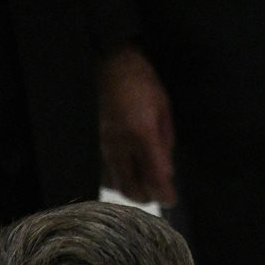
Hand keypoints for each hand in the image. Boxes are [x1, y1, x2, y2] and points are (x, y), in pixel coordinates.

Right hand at [99, 45, 176, 203]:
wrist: (109, 65)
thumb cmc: (141, 82)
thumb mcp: (163, 108)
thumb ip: (166, 142)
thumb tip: (167, 170)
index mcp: (142, 133)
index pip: (154, 174)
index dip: (164, 192)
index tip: (171, 199)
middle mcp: (119, 144)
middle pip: (131, 186)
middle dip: (147, 196)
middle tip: (159, 193)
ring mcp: (102, 145)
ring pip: (114, 182)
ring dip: (131, 189)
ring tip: (144, 186)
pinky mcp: (93, 143)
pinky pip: (102, 171)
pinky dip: (115, 180)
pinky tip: (125, 174)